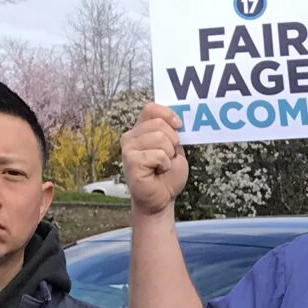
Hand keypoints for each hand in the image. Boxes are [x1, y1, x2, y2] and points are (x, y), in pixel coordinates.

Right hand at [121, 103, 186, 218]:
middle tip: (168, 157)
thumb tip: (176, 120)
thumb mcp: (174, 149)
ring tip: (162, 165)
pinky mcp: (131, 160)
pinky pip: (158, 154)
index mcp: (141, 130)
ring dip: (169, 155)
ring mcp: (128, 148)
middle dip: (173, 141)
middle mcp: (131, 136)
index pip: (151, 109)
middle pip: (159, 124)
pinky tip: (158, 171)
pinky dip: (165, 164)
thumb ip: (172, 133)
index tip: (178, 126)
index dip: (167, 114)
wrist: (162, 199)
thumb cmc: (167, 176)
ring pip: (160, 138)